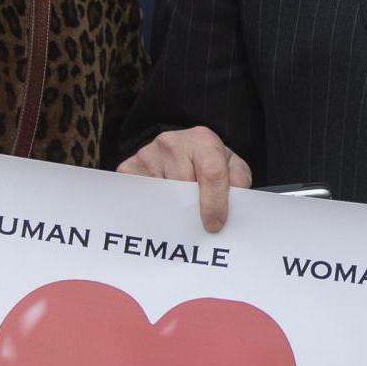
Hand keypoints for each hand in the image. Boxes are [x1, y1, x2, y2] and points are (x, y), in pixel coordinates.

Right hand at [118, 126, 250, 230]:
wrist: (178, 148)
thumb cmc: (207, 161)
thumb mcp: (230, 165)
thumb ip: (239, 180)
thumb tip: (235, 199)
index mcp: (202, 140)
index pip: (211, 173)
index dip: (215, 203)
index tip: (214, 225)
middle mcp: (171, 144)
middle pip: (183, 189)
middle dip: (192, 210)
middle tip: (197, 225)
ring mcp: (146, 155)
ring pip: (160, 197)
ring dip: (171, 213)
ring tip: (180, 218)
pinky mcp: (127, 169)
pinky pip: (138, 199)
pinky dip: (151, 211)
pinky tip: (161, 213)